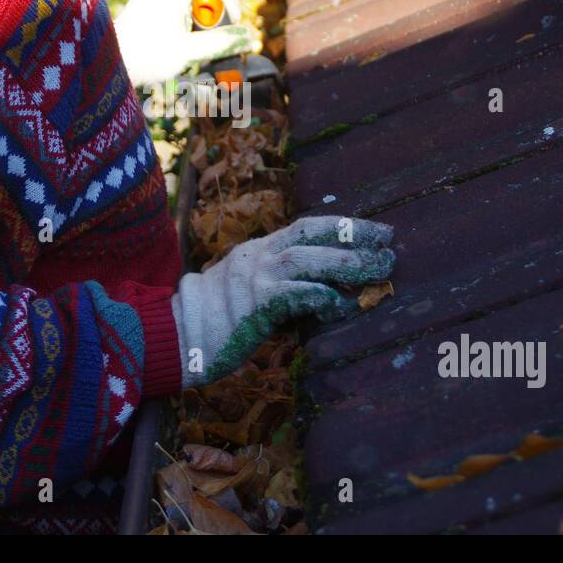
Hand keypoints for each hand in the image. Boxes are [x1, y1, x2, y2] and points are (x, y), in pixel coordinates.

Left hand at [114, 0, 258, 86]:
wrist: (105, 66)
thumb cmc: (147, 58)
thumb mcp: (189, 53)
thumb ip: (219, 44)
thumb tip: (247, 38)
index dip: (225, 1)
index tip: (232, 23)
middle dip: (208, 18)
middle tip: (213, 41)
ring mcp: (142, 3)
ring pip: (176, 7)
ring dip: (190, 25)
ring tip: (192, 50)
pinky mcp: (133, 16)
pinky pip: (160, 15)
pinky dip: (173, 28)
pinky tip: (170, 51)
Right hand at [170, 216, 394, 386]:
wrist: (173, 335)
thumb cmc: (211, 319)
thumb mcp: (246, 289)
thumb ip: (278, 284)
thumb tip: (320, 292)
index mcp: (258, 249)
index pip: (308, 227)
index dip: (344, 226)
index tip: (376, 231)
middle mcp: (258, 256)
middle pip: (314, 236)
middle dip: (355, 239)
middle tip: (390, 246)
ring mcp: (255, 279)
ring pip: (308, 260)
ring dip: (348, 264)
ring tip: (379, 271)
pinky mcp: (253, 305)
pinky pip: (295, 295)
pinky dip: (322, 298)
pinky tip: (342, 306)